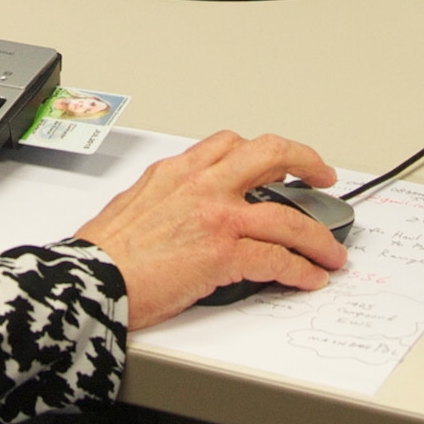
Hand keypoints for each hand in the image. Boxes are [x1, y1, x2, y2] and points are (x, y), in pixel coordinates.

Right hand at [74, 131, 346, 329]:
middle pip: (270, 154)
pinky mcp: (224, 253)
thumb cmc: (104, 252)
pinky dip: (302, 269)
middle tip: (322, 176)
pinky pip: (279, 258)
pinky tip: (310, 277)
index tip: (278, 161)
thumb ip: (166, 199)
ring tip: (331, 251)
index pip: (230, 144)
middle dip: (306, 162)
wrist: (92, 279)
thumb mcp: (134, 204)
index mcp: (176, 171)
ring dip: (318, 236)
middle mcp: (201, 184)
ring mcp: (216, 216)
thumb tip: (185, 212)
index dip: (263, 151)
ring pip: (288, 216)